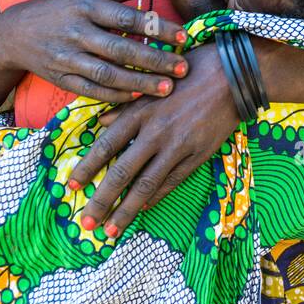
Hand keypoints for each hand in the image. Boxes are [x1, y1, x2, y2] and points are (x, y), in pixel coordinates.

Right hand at [0, 0, 190, 103]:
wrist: (13, 34)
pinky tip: (137, 97)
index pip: (127, 19)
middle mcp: (76, 32)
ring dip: (139, 83)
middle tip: (183, 68)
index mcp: (86, 6)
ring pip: (107, 74)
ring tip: (167, 88)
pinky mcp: (61, 79)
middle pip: (120, 50)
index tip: (183, 37)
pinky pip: (92, 91)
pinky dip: (115, 95)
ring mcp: (66, 58)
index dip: (156, 28)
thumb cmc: (62, 7)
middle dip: (154, 61)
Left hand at [66, 43, 240, 235]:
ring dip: (126, 211)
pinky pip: (172, 182)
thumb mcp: (150, 83)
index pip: (105, 146)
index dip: (87, 169)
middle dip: (101, 201)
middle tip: (85, 223)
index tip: (70, 187)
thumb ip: (125, 106)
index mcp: (140, 111)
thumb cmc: (187, 72)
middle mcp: (155, 132)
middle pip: (122, 173)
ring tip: (111, 232)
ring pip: (146, 186)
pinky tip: (142, 209)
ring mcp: (178, 147)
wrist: (232, 75)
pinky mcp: (198, 155)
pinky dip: (155, 197)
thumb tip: (101, 124)